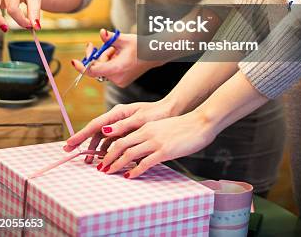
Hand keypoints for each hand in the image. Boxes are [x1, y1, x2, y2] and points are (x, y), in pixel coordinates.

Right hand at [64, 97, 175, 161]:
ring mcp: (121, 124)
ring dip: (95, 148)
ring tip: (89, 161)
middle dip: (83, 141)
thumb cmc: (156, 114)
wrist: (170, 112)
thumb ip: (122, 126)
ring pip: (103, 137)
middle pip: (96, 131)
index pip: (95, 125)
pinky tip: (105, 158)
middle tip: (69, 151)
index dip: (81, 135)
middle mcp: (117, 118)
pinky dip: (107, 149)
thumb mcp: (140, 120)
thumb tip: (104, 132)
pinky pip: (112, 141)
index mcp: (118, 113)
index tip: (70, 143)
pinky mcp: (126, 131)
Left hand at [71, 29, 161, 87]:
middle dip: (96, 56)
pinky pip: (108, 71)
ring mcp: (120, 81)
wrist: (154, 55)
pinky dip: (109, 62)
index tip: (74, 61)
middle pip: (97, 68)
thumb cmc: (140, 46)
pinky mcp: (122, 81)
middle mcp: (117, 78)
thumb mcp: (124, 39)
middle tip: (96, 44)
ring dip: (105, 58)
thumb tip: (101, 32)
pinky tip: (118, 55)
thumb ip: (110, 38)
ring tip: (116, 49)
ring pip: (103, 69)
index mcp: (117, 69)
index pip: (93, 71)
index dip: (82, 66)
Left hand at [90, 110, 214, 178]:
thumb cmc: (183, 127)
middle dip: (108, 157)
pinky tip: (129, 176)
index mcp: (146, 126)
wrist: (200, 122)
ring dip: (116, 164)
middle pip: (120, 144)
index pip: (122, 135)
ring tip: (109, 172)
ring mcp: (155, 141)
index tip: (102, 156)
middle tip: (100, 167)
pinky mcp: (164, 151)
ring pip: (129, 153)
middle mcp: (147, 132)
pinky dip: (134, 170)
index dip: (109, 146)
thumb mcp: (162, 128)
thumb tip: (141, 149)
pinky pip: (145, 162)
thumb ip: (150, 136)